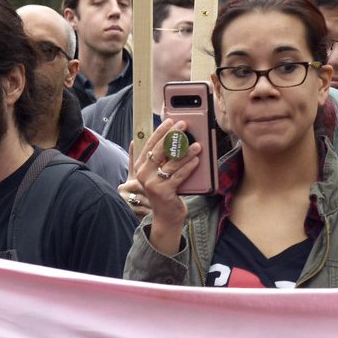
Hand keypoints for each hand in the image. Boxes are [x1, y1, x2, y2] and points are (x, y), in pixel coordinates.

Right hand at [129, 118, 202, 253]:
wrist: (166, 216)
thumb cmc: (165, 191)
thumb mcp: (157, 173)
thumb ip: (157, 158)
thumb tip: (164, 136)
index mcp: (140, 166)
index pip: (150, 144)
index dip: (160, 131)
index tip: (171, 121)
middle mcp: (143, 174)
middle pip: (159, 150)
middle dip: (172, 136)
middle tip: (184, 126)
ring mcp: (152, 184)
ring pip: (171, 163)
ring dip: (186, 152)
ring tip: (197, 144)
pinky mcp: (163, 192)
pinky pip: (179, 176)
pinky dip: (189, 167)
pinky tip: (197, 160)